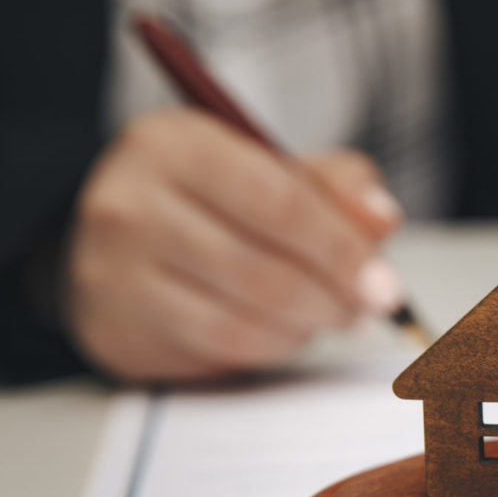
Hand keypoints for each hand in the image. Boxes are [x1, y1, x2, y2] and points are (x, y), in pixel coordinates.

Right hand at [65, 108, 403, 381]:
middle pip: (263, 270)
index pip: (277, 201)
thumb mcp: (267, 166)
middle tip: (369, 307)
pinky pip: (222, 351)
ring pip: (244, 321)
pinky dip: (273, 347)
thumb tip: (381, 219)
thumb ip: (333, 185)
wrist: (113, 243)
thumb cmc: (207, 200)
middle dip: (333, 297)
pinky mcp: (123, 331)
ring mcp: (117, 274)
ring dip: (306, 326)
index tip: (384, 282)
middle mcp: (133, 205)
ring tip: (330, 314)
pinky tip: (288, 329)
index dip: (341, 248)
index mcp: (175, 145)